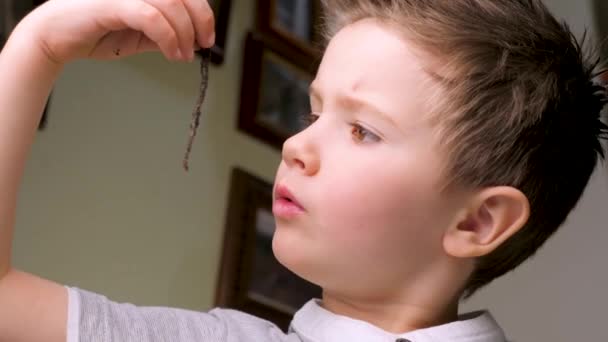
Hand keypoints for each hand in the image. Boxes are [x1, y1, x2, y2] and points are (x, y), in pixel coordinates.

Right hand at [18, 0, 214, 63]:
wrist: (58, 38)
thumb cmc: (97, 32)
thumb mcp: (142, 35)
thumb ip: (165, 33)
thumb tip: (191, 42)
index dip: (203, 13)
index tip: (207, 37)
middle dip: (200, 21)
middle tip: (202, 45)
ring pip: (171, 4)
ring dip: (184, 34)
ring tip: (182, 55)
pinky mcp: (113, 4)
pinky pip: (151, 17)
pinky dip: (169, 38)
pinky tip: (172, 53)